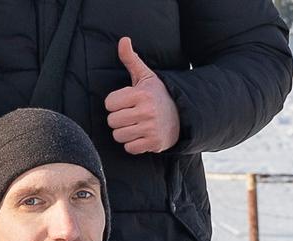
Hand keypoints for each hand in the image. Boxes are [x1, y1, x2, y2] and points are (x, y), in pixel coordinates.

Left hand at [104, 38, 183, 154]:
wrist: (183, 114)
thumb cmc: (158, 95)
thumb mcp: (146, 76)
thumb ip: (131, 59)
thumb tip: (123, 40)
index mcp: (141, 94)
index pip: (109, 103)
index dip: (115, 103)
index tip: (125, 102)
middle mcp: (146, 111)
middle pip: (112, 121)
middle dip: (118, 119)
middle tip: (131, 114)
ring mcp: (151, 128)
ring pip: (118, 135)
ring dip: (124, 132)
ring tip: (135, 125)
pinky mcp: (154, 143)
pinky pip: (129, 148)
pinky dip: (133, 144)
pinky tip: (141, 135)